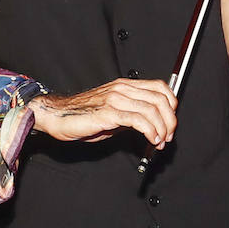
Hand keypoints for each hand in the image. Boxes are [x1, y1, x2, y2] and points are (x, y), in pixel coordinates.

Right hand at [29, 78, 176, 148]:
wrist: (56, 116)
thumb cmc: (82, 115)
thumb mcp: (113, 113)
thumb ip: (132, 115)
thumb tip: (152, 125)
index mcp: (125, 86)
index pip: (160, 87)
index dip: (171, 104)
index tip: (171, 122)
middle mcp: (122, 89)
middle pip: (160, 99)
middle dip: (170, 121)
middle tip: (168, 136)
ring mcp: (116, 99)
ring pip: (152, 110)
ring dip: (162, 129)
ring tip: (160, 142)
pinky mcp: (109, 112)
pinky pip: (138, 120)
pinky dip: (150, 131)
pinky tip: (151, 140)